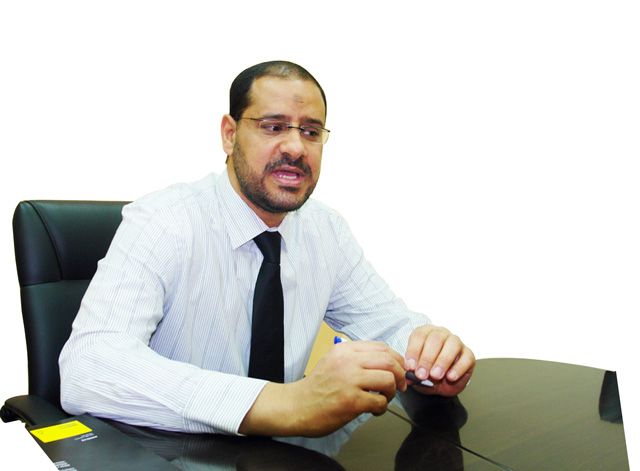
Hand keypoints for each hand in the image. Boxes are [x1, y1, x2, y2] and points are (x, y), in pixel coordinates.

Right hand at [240, 340, 406, 436]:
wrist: (296, 406)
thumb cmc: (316, 387)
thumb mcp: (333, 361)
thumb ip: (355, 358)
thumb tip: (385, 362)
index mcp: (345, 350)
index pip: (382, 348)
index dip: (397, 359)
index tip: (399, 370)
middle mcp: (347, 361)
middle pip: (389, 361)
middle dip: (400, 375)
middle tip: (400, 385)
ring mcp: (349, 381)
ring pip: (388, 380)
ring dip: (392, 392)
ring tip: (383, 398)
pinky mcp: (351, 401)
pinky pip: (380, 401)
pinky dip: (382, 407)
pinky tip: (373, 410)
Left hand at [404, 325, 474, 396]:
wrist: (442, 383)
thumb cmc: (426, 372)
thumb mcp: (416, 372)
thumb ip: (412, 372)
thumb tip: (409, 376)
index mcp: (425, 333)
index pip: (419, 336)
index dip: (413, 351)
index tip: (410, 367)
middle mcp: (441, 334)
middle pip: (435, 339)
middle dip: (427, 358)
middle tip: (421, 375)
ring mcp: (457, 343)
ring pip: (452, 345)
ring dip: (442, 361)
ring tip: (435, 376)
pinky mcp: (469, 355)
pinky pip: (466, 358)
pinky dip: (458, 368)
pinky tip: (450, 377)